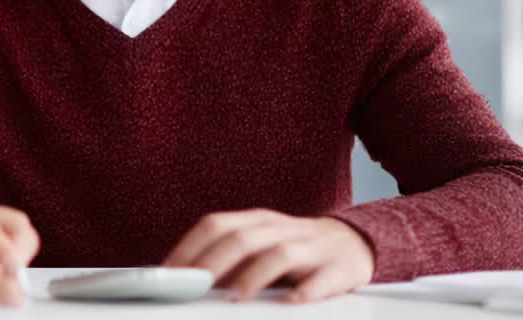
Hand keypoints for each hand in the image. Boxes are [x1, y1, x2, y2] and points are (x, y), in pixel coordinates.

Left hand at [161, 209, 374, 303]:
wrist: (353, 243)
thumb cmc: (294, 250)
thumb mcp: (259, 246)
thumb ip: (226, 259)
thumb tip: (185, 280)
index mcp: (256, 221)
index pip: (216, 225)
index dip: (190, 247)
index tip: (169, 272)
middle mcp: (280, 228)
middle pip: (242, 238)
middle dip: (214, 262)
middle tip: (194, 285)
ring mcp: (310, 246)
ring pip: (278, 254)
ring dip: (253, 276)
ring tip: (236, 297)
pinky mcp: (337, 267)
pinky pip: (321, 278)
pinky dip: (305, 291)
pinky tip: (291, 302)